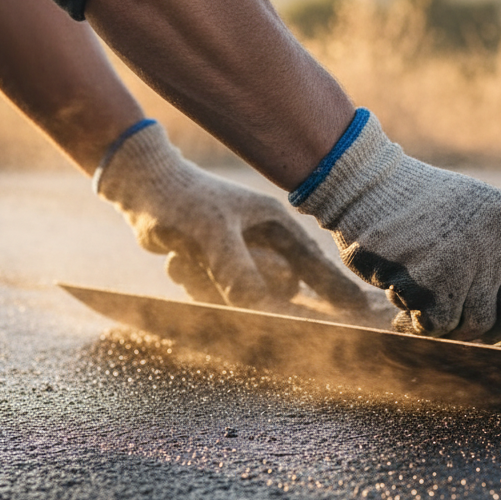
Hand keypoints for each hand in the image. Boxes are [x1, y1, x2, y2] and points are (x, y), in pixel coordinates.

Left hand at [96, 121, 369, 314]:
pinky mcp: (216, 268)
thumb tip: (261, 310)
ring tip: (186, 259)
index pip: (313, 263)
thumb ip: (239, 272)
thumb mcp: (213, 234)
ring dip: (209, 285)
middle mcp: (263, 243)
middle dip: (245, 289)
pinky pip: (216, 296)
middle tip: (216, 270)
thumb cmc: (183, 201)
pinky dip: (193, 283)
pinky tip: (176, 260)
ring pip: (242, 297)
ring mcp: (240, 257)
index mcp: (276, 226)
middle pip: (276, 289)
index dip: (334, 288)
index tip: (359, 310)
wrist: (141, 189)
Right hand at [291, 112, 500, 349]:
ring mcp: (473, 258)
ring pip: (478, 325)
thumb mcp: (473, 218)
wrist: (366, 184)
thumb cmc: (414, 207)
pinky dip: (420, 320)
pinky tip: (403, 294)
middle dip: (498, 328)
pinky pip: (440, 324)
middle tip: (465, 321)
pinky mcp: (439, 279)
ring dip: (448, 320)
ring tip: (422, 292)